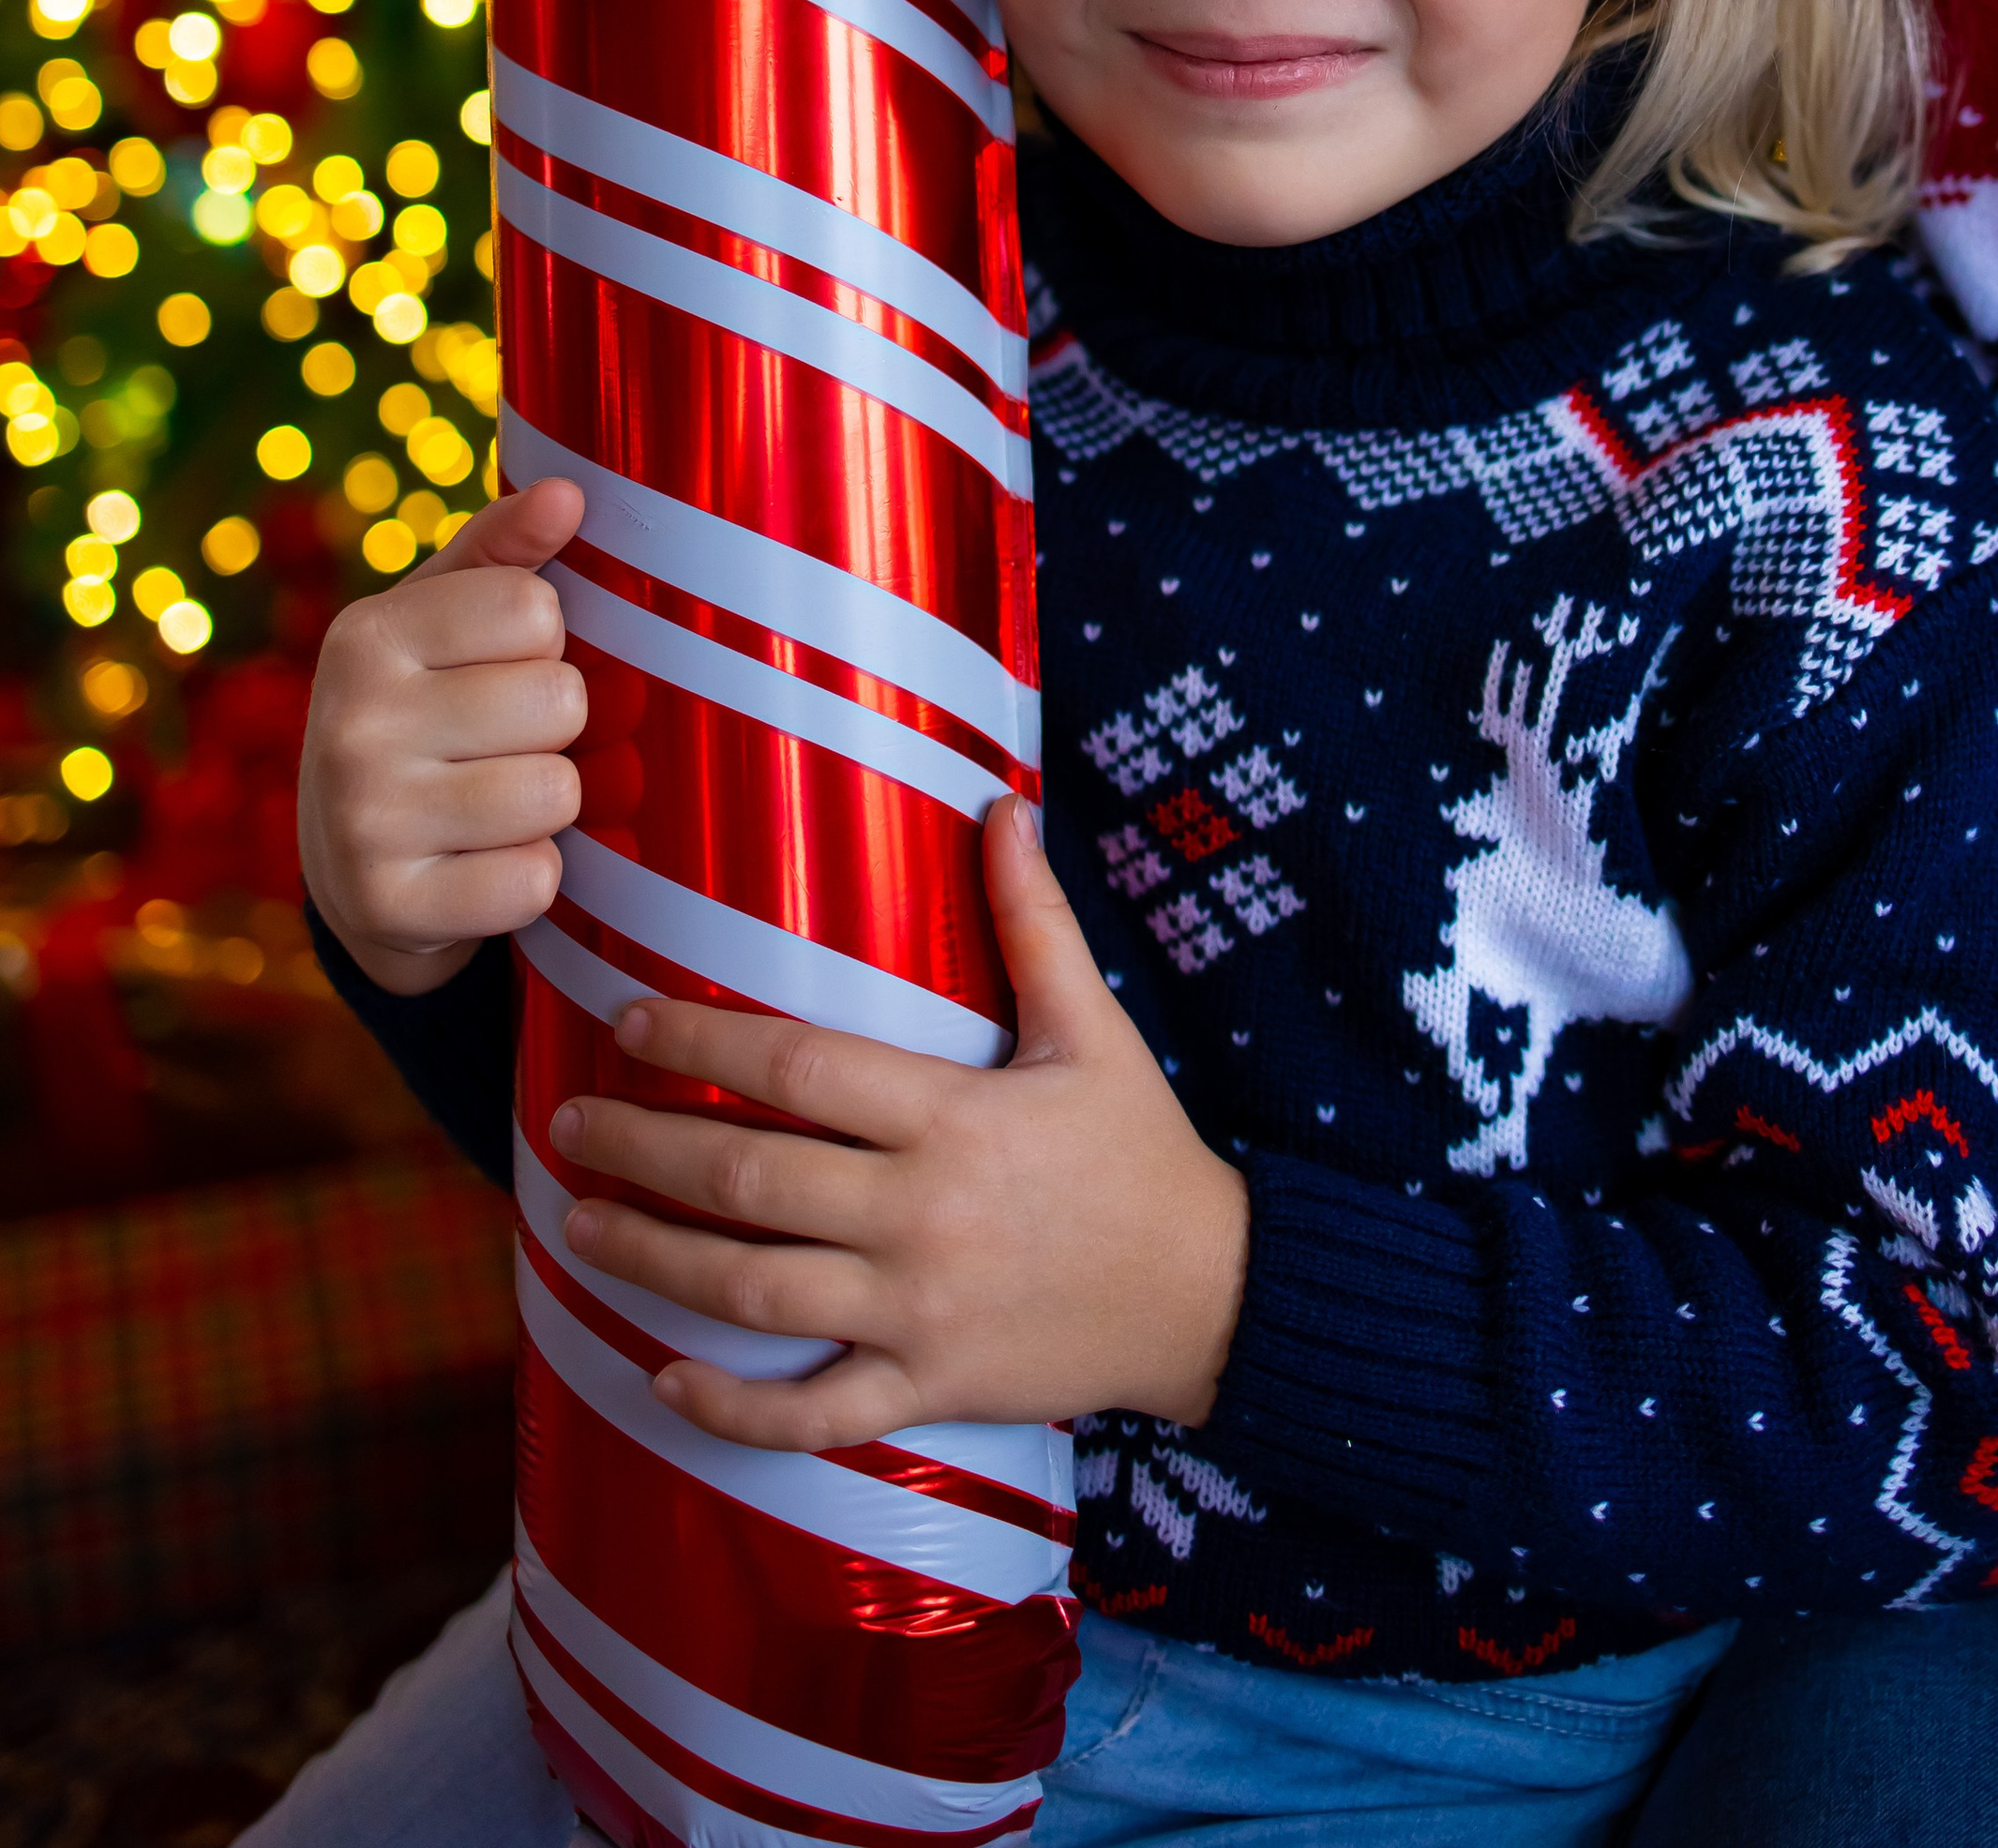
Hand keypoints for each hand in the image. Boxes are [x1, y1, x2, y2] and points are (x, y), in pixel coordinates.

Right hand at [298, 474, 587, 997]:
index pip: (536, 609)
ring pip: (556, 794)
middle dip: (556, 727)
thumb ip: (506, 550)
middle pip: (559, 701)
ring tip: (497, 801)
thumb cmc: (423, 709)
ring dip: (550, 804)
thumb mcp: (445, 618)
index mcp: (369, 635)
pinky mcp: (390, 909)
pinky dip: (529, 877)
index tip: (502, 667)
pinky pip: (533, 882)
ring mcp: (364, 823)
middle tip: (505, 744)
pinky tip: (483, 864)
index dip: (544, 643)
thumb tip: (567, 493)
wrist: (351, 867)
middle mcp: (353, 724)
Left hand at [552, 794, 1249, 1446]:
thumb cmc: (1141, 1152)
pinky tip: (663, 1377)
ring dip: (653, 1261)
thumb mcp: (1094, 1028)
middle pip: (749, 1180)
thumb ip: (1035, 920)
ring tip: (578, 1226)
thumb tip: (1002, 804)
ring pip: (754, 1294)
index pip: (800, 1071)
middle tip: (566, 1126)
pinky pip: (810, 1413)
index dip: (701, 1042)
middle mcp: (921, 1215)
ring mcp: (917, 1314)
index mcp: (953, 1117)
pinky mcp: (927, 1391)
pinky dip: (732, 1406)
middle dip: (643, 1149)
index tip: (627, 1020)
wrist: (1211, 1296)